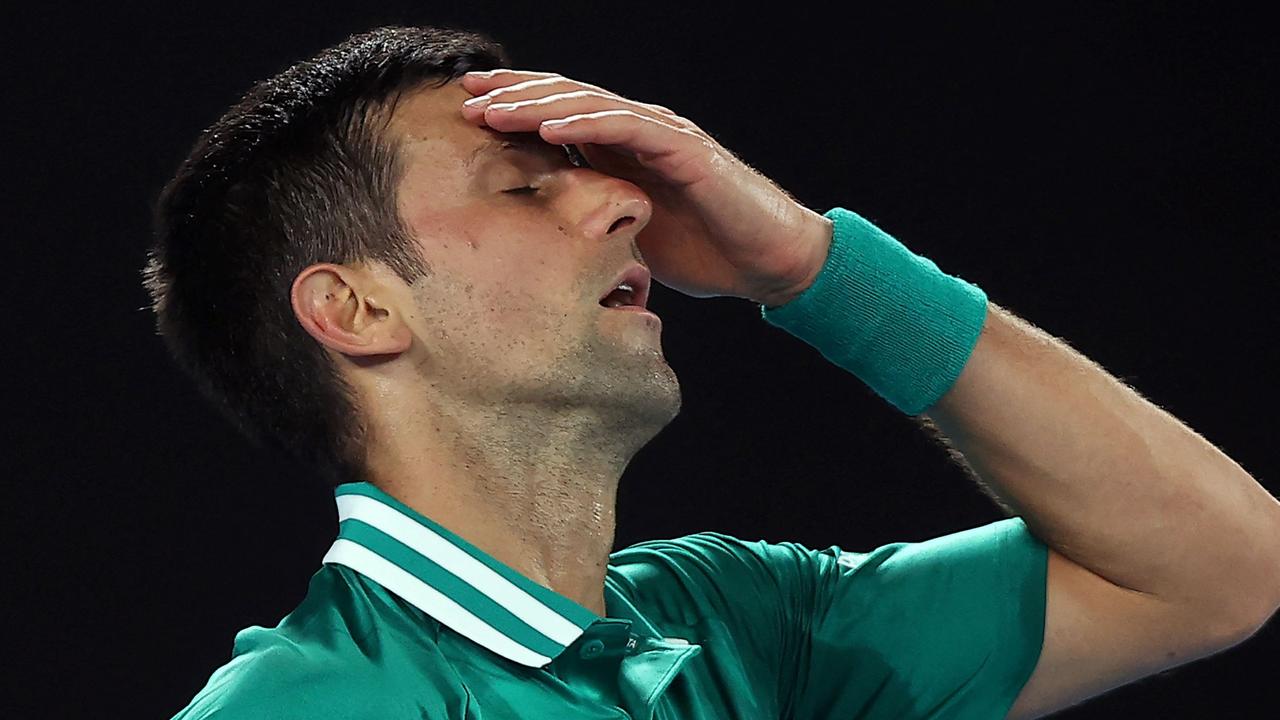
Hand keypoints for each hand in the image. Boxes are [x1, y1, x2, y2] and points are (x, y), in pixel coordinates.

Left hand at [460, 69, 832, 306]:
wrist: (767, 261)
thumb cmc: (706, 252)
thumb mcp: (631, 234)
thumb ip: (595, 217)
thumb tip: (542, 233)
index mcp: (625, 149)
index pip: (561, 117)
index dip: (516, 108)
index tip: (468, 110)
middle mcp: (640, 131)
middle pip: (567, 100)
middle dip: (514, 95)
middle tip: (464, 95)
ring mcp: (663, 135)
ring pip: (590, 107)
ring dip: (538, 105)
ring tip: (493, 108)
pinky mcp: (685, 151)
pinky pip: (627, 130)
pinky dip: (586, 126)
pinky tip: (548, 128)